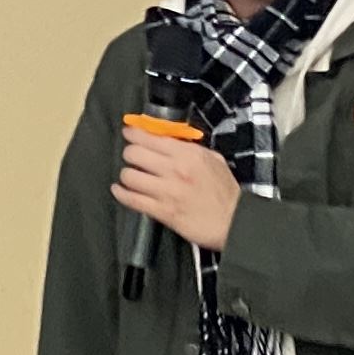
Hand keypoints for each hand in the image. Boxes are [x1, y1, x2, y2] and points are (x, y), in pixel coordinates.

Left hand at [113, 126, 243, 252]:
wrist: (234, 221)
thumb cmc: (226, 193)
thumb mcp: (213, 160)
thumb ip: (190, 148)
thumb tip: (170, 140)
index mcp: (188, 154)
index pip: (151, 137)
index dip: (134, 133)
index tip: (129, 132)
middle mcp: (175, 170)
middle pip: (134, 153)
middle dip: (130, 153)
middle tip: (132, 156)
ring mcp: (167, 191)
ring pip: (129, 176)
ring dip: (127, 175)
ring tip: (130, 176)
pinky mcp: (162, 212)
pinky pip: (132, 199)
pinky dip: (121, 194)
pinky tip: (120, 191)